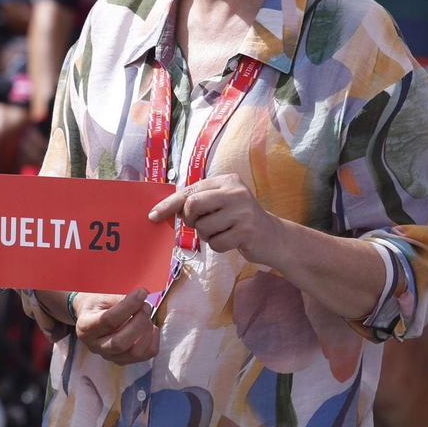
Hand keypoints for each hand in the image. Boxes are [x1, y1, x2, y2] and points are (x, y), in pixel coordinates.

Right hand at [74, 287, 159, 363]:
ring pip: (133, 353)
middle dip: (138, 322)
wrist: (90, 314)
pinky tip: (150, 327)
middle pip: (120, 342)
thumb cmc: (96, 302)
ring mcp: (109, 356)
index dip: (128, 306)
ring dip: (146, 332)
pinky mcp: (123, 360)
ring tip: (147, 316)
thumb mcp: (102, 295)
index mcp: (86, 327)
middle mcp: (95, 346)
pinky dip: (152, 341)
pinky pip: (144, 356)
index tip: (141, 293)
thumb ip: (120, 298)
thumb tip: (142, 298)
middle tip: (146, 306)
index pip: (108, 320)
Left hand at [149, 174, 279, 264]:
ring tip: (223, 232)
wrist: (274, 237)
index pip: (189, 190)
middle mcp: (235, 192)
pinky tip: (232, 241)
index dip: (169, 204)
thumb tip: (165, 209)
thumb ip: (199, 201)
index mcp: (227, 181)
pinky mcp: (247, 232)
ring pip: (203, 227)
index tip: (153, 215)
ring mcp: (243, 212)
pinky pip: (216, 244)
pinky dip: (218, 246)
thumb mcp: (223, 202)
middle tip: (201, 224)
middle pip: (192, 206)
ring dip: (207, 235)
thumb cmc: (241, 219)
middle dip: (190, 220)